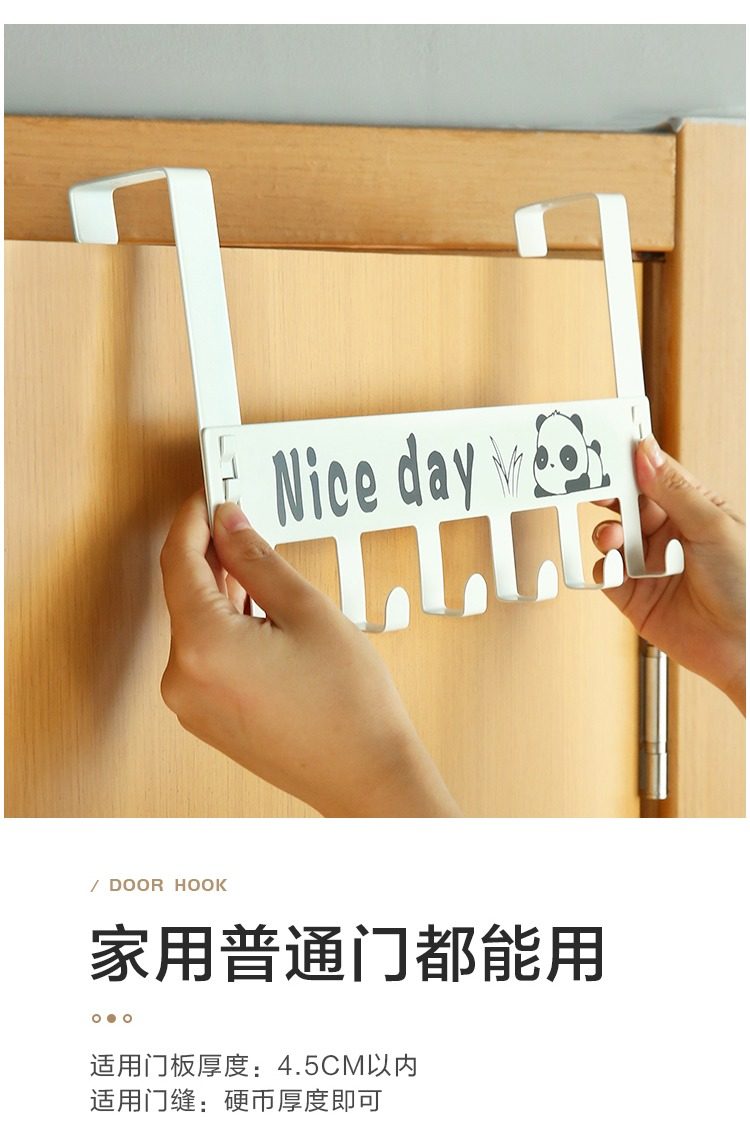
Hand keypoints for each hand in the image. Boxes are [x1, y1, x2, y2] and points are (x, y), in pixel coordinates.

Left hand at [159, 492, 460, 816]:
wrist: (364, 774)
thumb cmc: (348, 703)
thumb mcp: (306, 610)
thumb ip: (258, 559)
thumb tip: (228, 523)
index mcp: (203, 646)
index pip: (178, 562)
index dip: (192, 521)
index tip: (209, 497)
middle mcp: (183, 678)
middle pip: (185, 594)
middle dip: (211, 555)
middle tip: (241, 522)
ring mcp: (190, 704)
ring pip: (196, 625)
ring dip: (221, 592)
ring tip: (259, 567)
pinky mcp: (205, 718)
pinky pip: (204, 656)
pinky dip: (225, 627)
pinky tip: (258, 612)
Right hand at [593, 437, 744, 712]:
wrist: (744, 648)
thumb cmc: (747, 586)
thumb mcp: (712, 527)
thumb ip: (673, 489)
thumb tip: (645, 452)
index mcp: (693, 508)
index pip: (654, 474)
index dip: (629, 461)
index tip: (605, 449)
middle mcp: (670, 534)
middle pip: (626, 503)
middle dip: (607, 495)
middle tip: (592, 489)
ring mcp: (651, 564)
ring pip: (612, 536)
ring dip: (606, 533)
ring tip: (614, 539)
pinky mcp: (635, 596)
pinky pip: (607, 575)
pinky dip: (604, 568)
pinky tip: (616, 568)